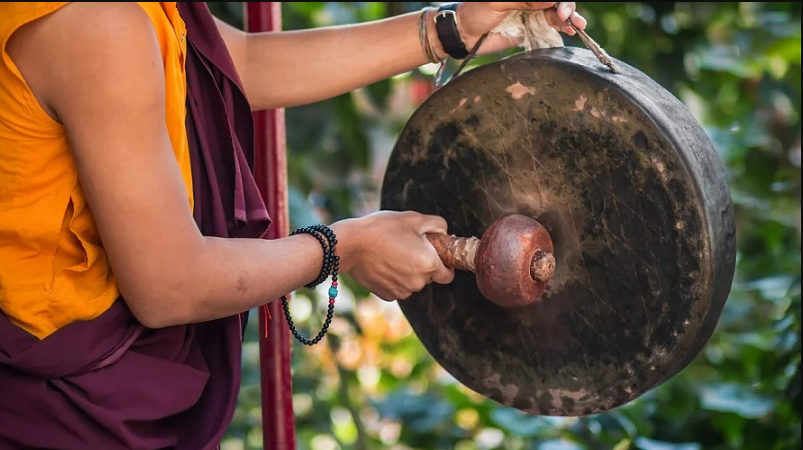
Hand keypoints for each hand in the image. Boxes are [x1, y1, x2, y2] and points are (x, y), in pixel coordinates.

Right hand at [331, 211, 454, 300]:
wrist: (350, 244)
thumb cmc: (382, 228)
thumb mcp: (413, 218)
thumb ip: (438, 225)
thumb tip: (444, 234)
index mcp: (429, 264)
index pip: (448, 275)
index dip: (445, 265)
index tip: (436, 255)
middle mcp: (418, 282)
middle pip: (429, 278)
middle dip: (423, 265)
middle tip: (407, 247)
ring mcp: (402, 291)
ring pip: (412, 283)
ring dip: (408, 272)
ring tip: (392, 253)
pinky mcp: (387, 295)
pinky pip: (397, 287)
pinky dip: (393, 278)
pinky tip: (383, 264)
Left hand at [454, 2, 587, 53]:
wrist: (463, 34)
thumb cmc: (475, 12)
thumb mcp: (498, 2)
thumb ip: (524, 0)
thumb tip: (550, 1)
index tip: (560, 8)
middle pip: (556, 0)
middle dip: (566, 7)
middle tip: (568, 17)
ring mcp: (531, 12)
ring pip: (556, 12)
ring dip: (568, 18)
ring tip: (576, 26)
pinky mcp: (530, 28)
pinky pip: (550, 26)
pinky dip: (561, 28)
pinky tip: (570, 30)